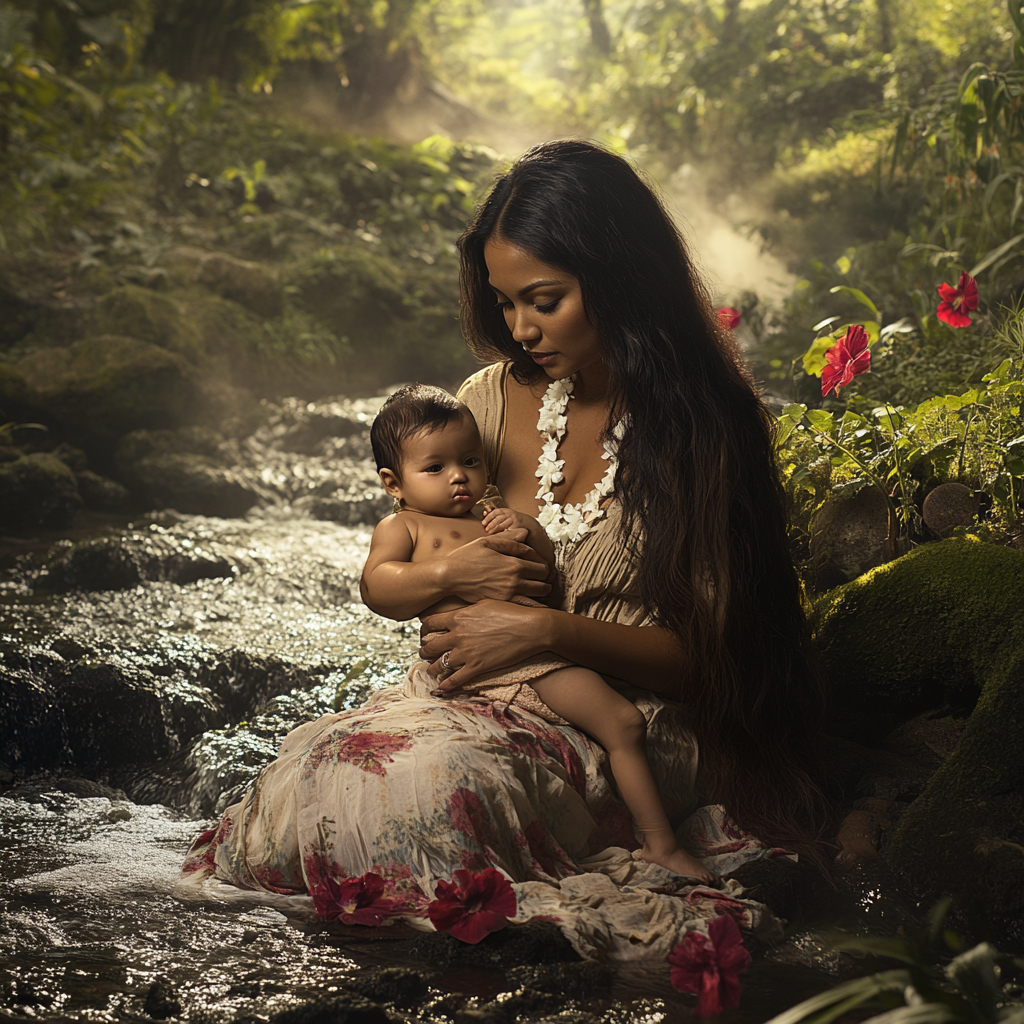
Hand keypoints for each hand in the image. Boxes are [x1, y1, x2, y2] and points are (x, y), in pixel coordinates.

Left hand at [420, 599, 548, 691]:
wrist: (531, 628)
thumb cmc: (511, 612)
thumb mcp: (485, 603)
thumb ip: (466, 610)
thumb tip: (456, 612)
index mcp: (459, 617)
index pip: (429, 623)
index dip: (424, 629)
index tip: (425, 633)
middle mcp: (458, 635)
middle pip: (429, 646)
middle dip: (425, 650)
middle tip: (425, 652)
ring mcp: (467, 652)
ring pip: (438, 664)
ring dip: (432, 668)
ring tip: (431, 669)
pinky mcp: (478, 667)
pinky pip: (455, 680)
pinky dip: (445, 686)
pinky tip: (440, 689)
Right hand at [443, 529, 550, 602]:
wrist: (449, 577)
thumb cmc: (466, 557)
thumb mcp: (487, 542)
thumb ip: (509, 540)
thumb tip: (526, 534)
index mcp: (514, 564)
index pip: (543, 567)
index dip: (542, 566)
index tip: (536, 566)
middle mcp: (515, 581)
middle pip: (544, 584)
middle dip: (543, 580)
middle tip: (537, 579)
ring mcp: (509, 595)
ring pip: (537, 598)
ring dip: (539, 593)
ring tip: (533, 589)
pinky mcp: (502, 605)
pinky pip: (525, 608)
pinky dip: (530, 605)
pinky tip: (525, 600)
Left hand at [482, 506, 532, 534]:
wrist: (529, 524)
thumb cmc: (515, 521)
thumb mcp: (508, 516)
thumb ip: (499, 517)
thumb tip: (485, 523)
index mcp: (506, 510)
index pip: (495, 512)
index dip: (488, 517)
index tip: (483, 523)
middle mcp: (510, 514)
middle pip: (498, 519)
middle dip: (491, 524)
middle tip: (486, 530)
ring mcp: (514, 520)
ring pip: (502, 525)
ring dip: (494, 530)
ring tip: (489, 534)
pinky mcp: (517, 527)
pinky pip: (508, 531)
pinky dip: (502, 534)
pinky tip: (498, 536)